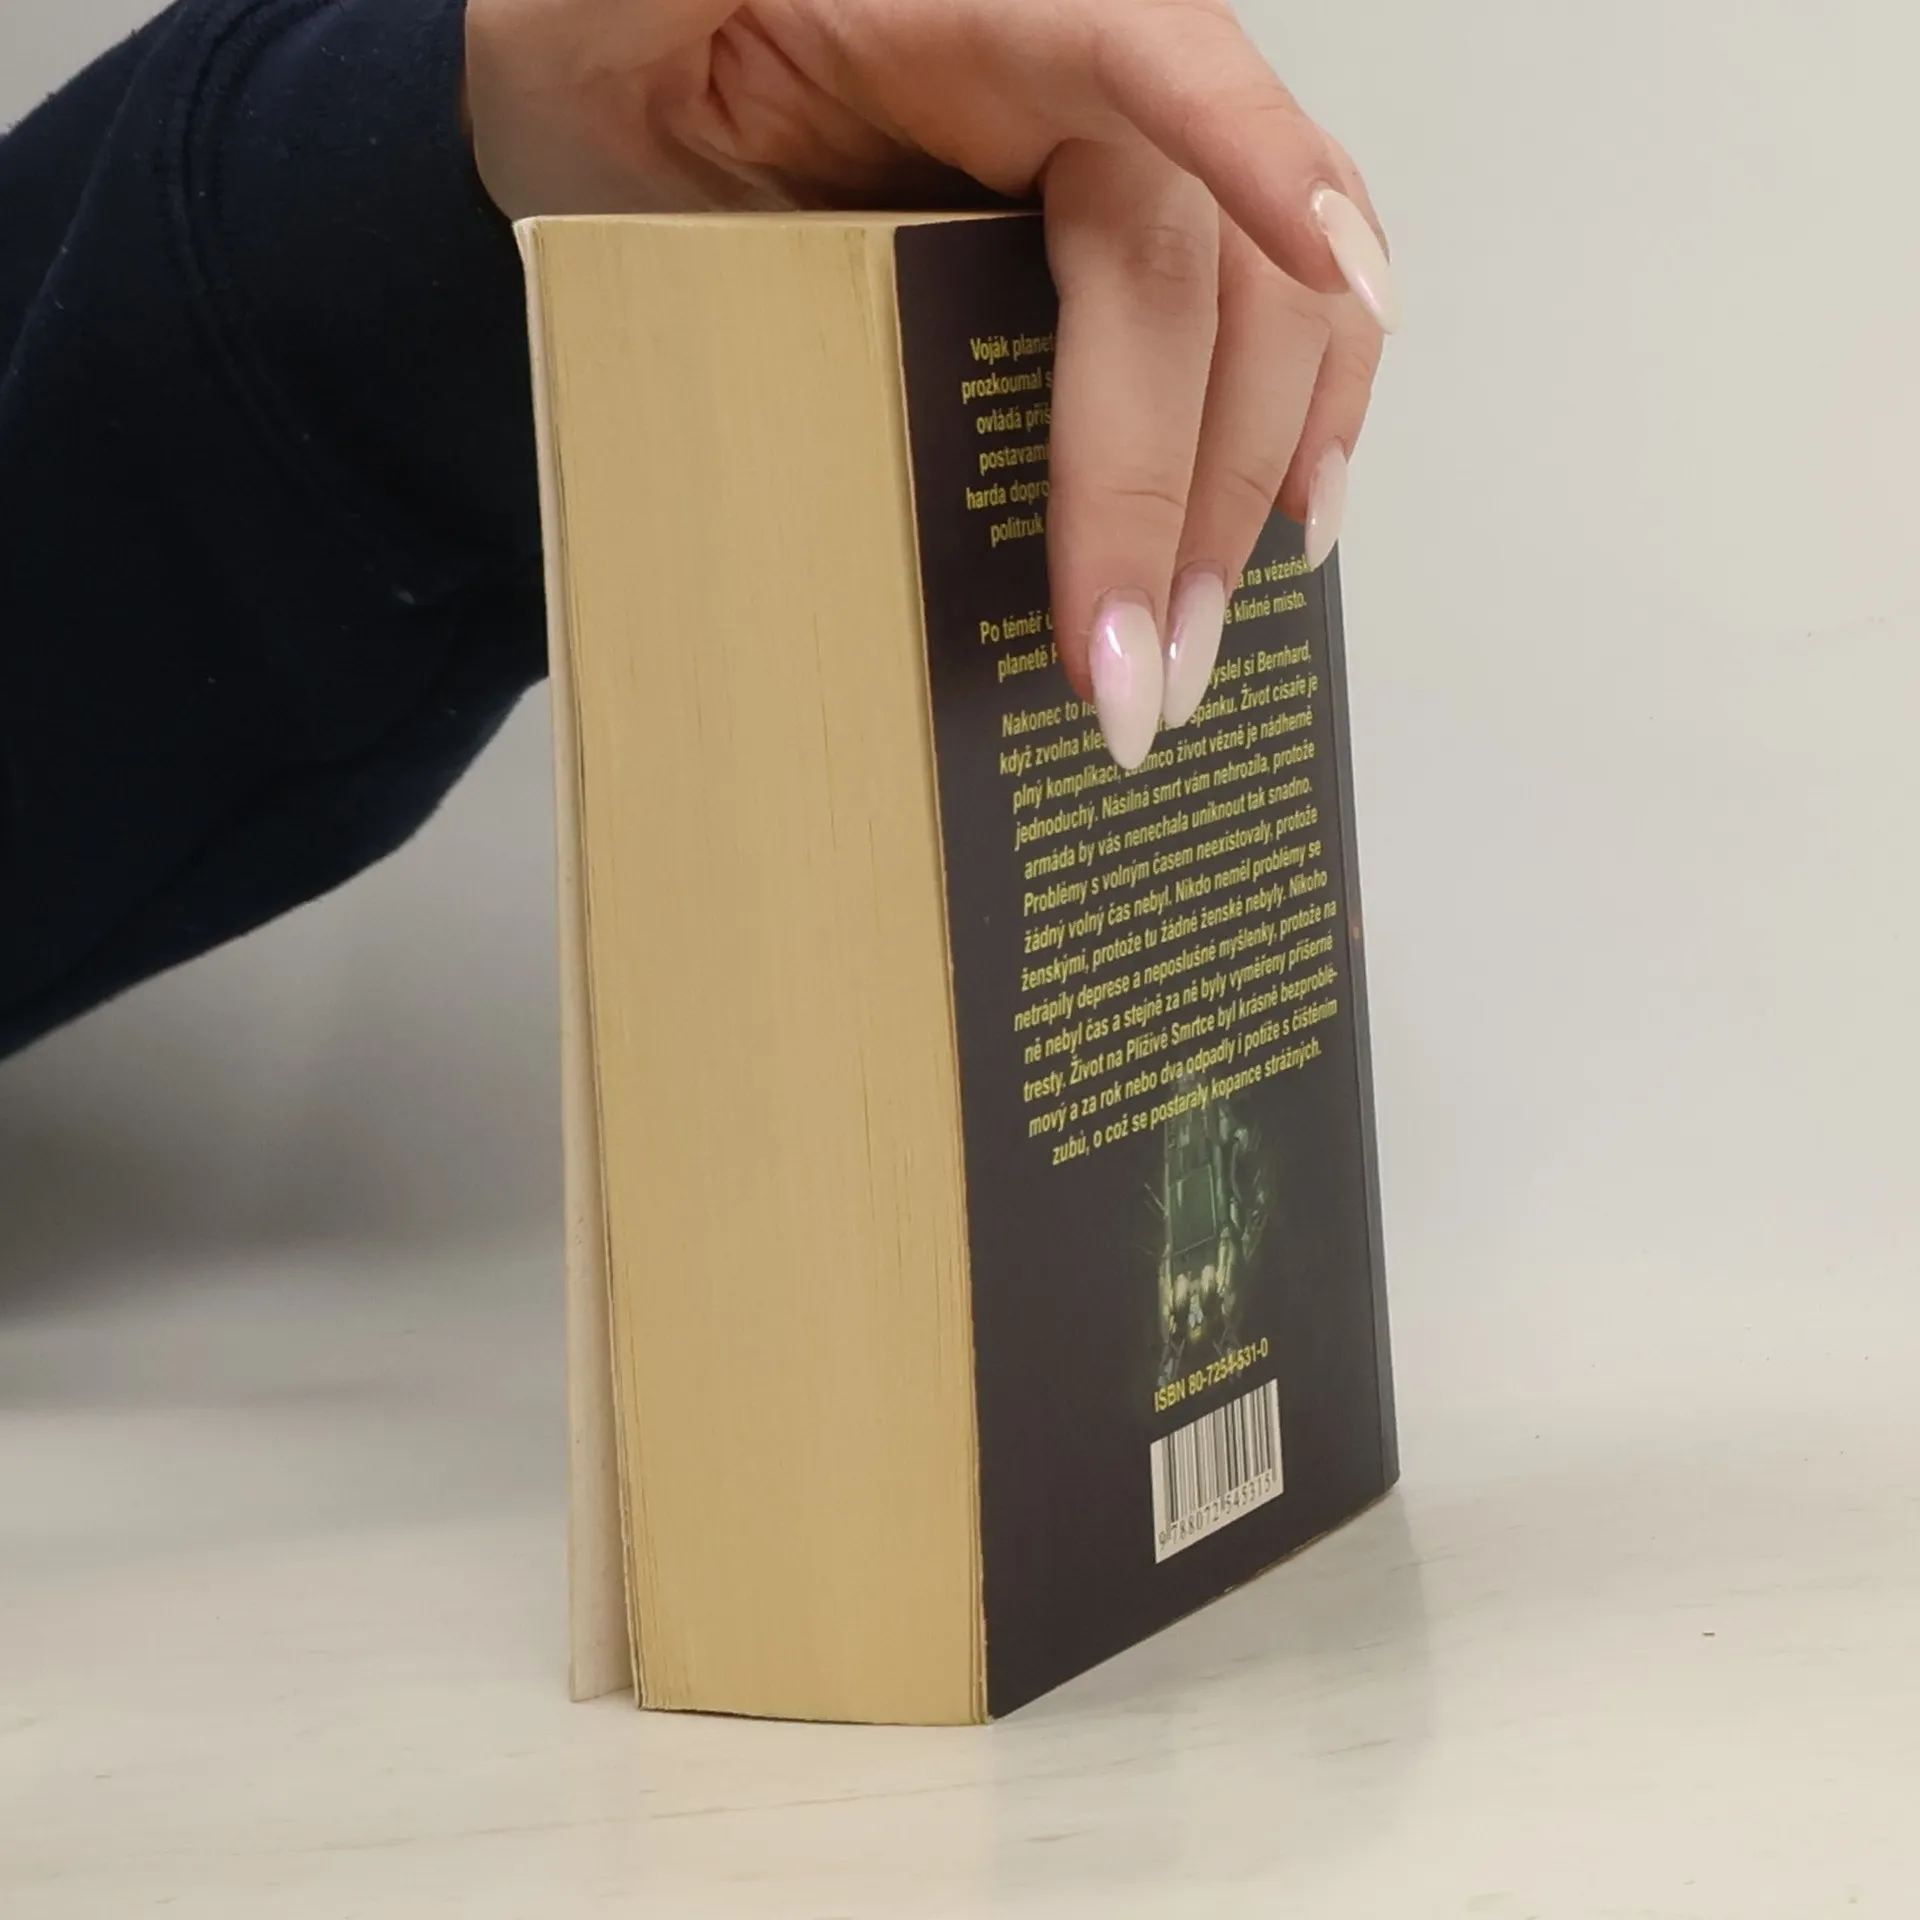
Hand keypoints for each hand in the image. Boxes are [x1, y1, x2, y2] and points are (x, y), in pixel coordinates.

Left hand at [466, 0, 1397, 767]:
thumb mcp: (615, 13)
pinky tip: (1262, 544)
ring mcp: (1108, 172)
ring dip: (1242, 498)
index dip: (1250, 153)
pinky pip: (1243, 338)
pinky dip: (1275, 438)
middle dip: (1189, 480)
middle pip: (1201, 273)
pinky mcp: (1103, 260)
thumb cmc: (602, 51)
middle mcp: (1078, 79)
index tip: (1322, 271)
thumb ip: (679, 24)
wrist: (603, 94)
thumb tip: (735, 67)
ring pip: (1261, 322)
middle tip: (1137, 668)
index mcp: (983, 4)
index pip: (1149, 56)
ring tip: (1187, 658)